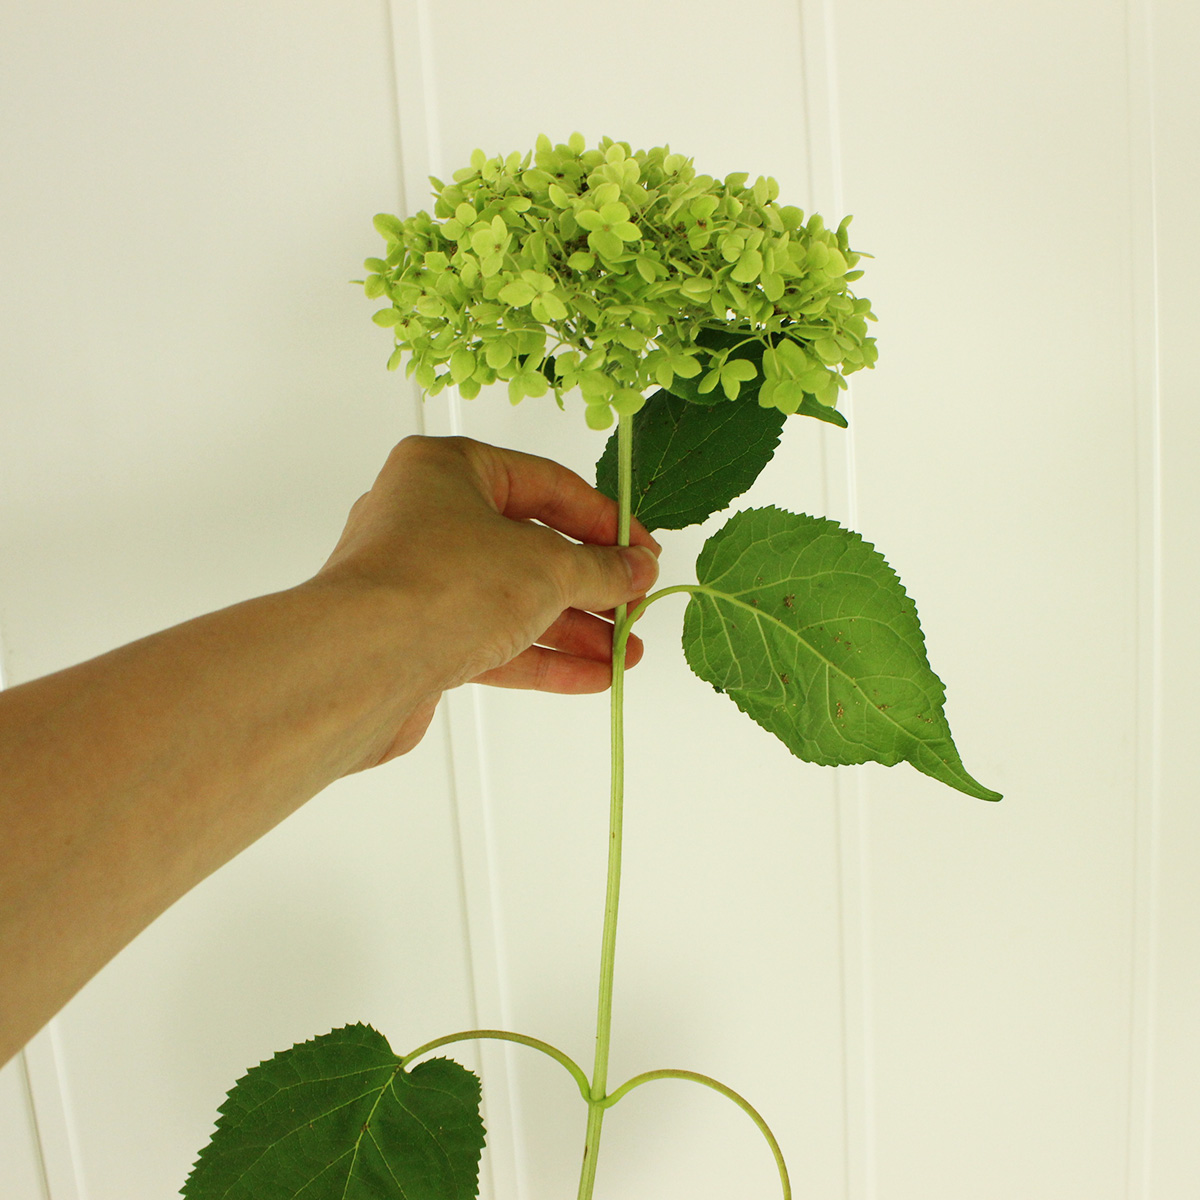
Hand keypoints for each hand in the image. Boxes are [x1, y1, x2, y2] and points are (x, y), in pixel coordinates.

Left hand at [313, 435, 660, 761]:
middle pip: (530, 545)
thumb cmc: (442, 585)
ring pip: (512, 599)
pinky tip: (592, 676)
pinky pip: (490, 640)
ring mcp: (419, 581)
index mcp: (448, 469)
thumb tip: (638, 571)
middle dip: (591, 584)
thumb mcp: (545, 567)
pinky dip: (540, 657)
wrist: (357, 667)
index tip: (646, 554)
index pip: (546, 484)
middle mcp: (427, 517)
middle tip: (637, 608)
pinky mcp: (416, 638)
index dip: (605, 521)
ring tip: (626, 653)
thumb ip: (600, 569)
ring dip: (573, 628)